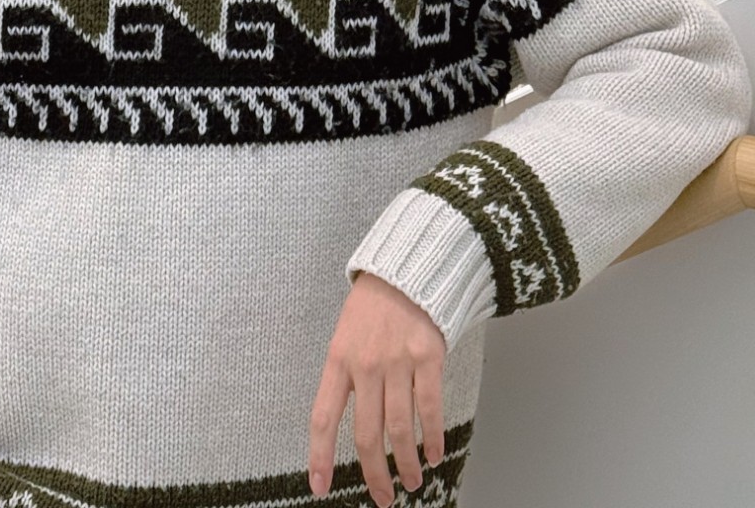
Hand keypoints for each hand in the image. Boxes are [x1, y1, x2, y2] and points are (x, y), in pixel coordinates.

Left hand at [308, 272, 445, 505]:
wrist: (404, 269)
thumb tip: (344, 422)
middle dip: (374, 473)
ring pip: (400, 428)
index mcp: (338, 359)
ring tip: (411, 482)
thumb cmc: (372, 307)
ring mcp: (397, 361)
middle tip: (383, 499)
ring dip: (406, 462)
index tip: (319, 487)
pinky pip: (430, 407)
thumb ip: (345, 376)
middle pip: (366, 434)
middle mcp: (365, 364)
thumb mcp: (345, 335)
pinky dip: (433, 437)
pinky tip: (434, 454)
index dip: (320, 455)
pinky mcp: (427, 357)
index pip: (324, 416)